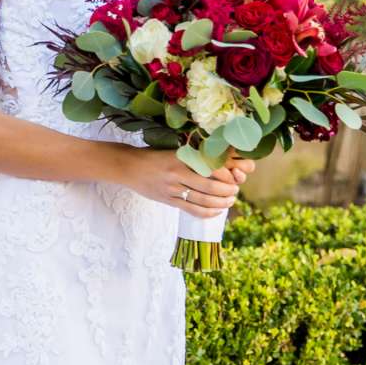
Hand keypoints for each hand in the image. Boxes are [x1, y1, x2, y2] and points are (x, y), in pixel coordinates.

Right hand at [114, 147, 254, 217]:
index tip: (236, 175)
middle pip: (210, 186)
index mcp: (182, 157)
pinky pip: (192, 210)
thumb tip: (225, 160)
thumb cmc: (155, 156)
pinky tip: (216, 211)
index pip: (212, 166)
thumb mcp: (176, 151)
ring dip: (221, 203)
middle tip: (235, 191)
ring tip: (229, 201)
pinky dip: (208, 213)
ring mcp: (172, 188)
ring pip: (203, 200)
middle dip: (228, 191)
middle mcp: (178, 172)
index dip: (228, 174)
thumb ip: (197, 157)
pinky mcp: (168, 200)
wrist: (129, 167)